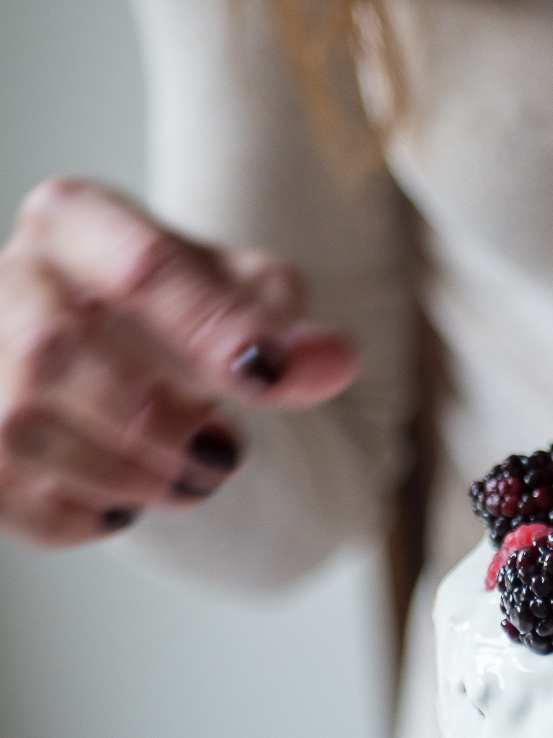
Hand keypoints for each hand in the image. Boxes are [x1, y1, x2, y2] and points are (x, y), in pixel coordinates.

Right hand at [0, 178, 358, 546]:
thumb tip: (333, 362)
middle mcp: (5, 280)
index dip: (215, 330)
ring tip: (189, 482)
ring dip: (123, 475)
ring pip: (18, 432)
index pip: (144, 270)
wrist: (107, 346)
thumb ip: (287, 329)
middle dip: (151, 420)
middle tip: (223, 455)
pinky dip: (78, 516)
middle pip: (52, 353)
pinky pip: (4, 495)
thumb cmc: (173, 309)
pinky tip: (123, 504)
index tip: (273, 379)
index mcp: (75, 221)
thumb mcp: (242, 300)